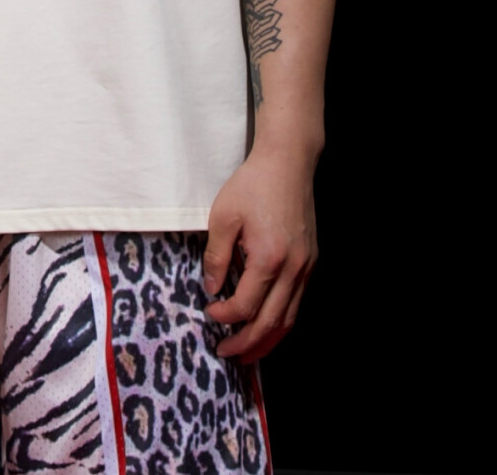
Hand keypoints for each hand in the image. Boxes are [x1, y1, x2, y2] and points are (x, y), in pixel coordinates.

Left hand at [203, 139, 317, 360]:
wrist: (288, 165)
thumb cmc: (252, 186)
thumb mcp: (223, 216)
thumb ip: (216, 256)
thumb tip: (211, 288)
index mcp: (269, 258)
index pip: (246, 305)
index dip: (226, 317)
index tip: (209, 314)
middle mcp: (293, 270)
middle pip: (271, 323)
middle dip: (247, 343)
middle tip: (226, 354)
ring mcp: (306, 268)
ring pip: (289, 319)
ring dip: (267, 340)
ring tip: (247, 353)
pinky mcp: (310, 263)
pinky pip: (296, 303)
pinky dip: (281, 322)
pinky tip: (266, 325)